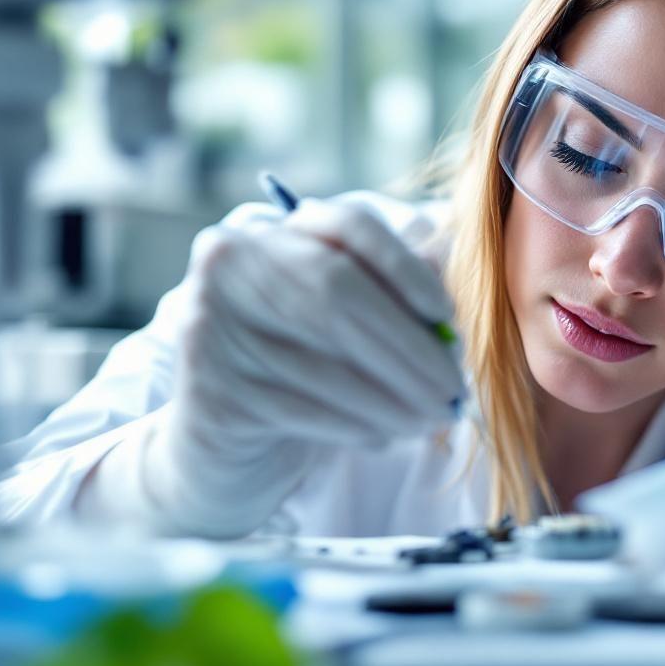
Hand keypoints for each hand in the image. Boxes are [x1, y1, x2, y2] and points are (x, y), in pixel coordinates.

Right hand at [145, 198, 464, 536]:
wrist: (219, 442)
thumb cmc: (296, 368)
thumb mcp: (339, 323)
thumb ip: (388, 294)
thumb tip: (442, 302)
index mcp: (268, 231)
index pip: (344, 223)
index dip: (403, 266)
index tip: (445, 315)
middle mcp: (230, 265)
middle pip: (338, 293)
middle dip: (409, 346)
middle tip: (453, 388)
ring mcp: (211, 325)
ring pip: (326, 363)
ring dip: (394, 398)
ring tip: (434, 419)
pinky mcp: (211, 391)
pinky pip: (305, 410)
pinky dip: (357, 425)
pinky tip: (385, 436)